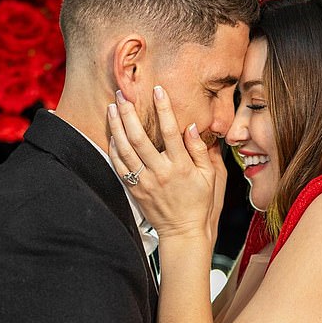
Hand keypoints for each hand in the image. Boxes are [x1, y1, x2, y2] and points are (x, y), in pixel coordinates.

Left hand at [108, 86, 224, 243]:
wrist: (183, 231)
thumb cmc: (199, 203)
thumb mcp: (210, 176)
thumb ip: (200, 151)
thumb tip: (191, 127)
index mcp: (181, 167)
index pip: (170, 132)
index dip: (163, 109)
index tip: (158, 90)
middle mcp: (160, 173)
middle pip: (139, 138)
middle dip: (129, 113)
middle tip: (122, 93)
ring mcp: (145, 182)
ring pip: (125, 150)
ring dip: (116, 127)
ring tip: (112, 108)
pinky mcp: (135, 190)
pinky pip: (120, 167)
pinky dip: (114, 149)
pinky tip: (112, 134)